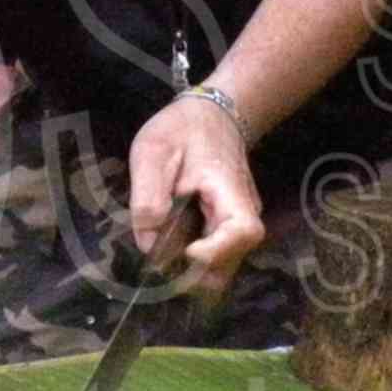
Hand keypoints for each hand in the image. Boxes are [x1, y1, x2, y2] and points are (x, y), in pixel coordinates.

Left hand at [127, 92, 263, 295]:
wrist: (211, 115)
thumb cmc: (182, 128)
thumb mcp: (153, 151)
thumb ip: (148, 195)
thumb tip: (148, 244)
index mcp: (229, 189)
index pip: (243, 231)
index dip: (217, 251)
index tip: (187, 252)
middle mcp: (243, 210)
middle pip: (234, 259)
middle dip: (200, 275)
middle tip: (163, 269)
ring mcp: (238, 221)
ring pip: (226, 265)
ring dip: (196, 274)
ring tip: (163, 262)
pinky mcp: (228, 227)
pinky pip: (218, 256)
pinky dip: (196, 265)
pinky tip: (171, 254)